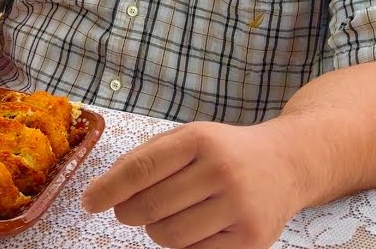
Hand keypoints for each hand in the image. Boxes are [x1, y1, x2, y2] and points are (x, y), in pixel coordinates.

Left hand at [82, 121, 307, 248]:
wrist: (287, 163)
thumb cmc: (225, 151)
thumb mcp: (188, 138)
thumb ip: (146, 158)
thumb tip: (104, 190)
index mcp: (200, 140)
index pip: (140, 169)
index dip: (107, 189)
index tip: (88, 202)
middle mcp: (222, 171)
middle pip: (150, 207)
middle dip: (129, 212)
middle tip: (129, 210)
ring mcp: (240, 207)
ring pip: (169, 236)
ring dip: (156, 230)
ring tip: (169, 215)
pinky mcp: (251, 239)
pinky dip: (184, 244)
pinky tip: (195, 226)